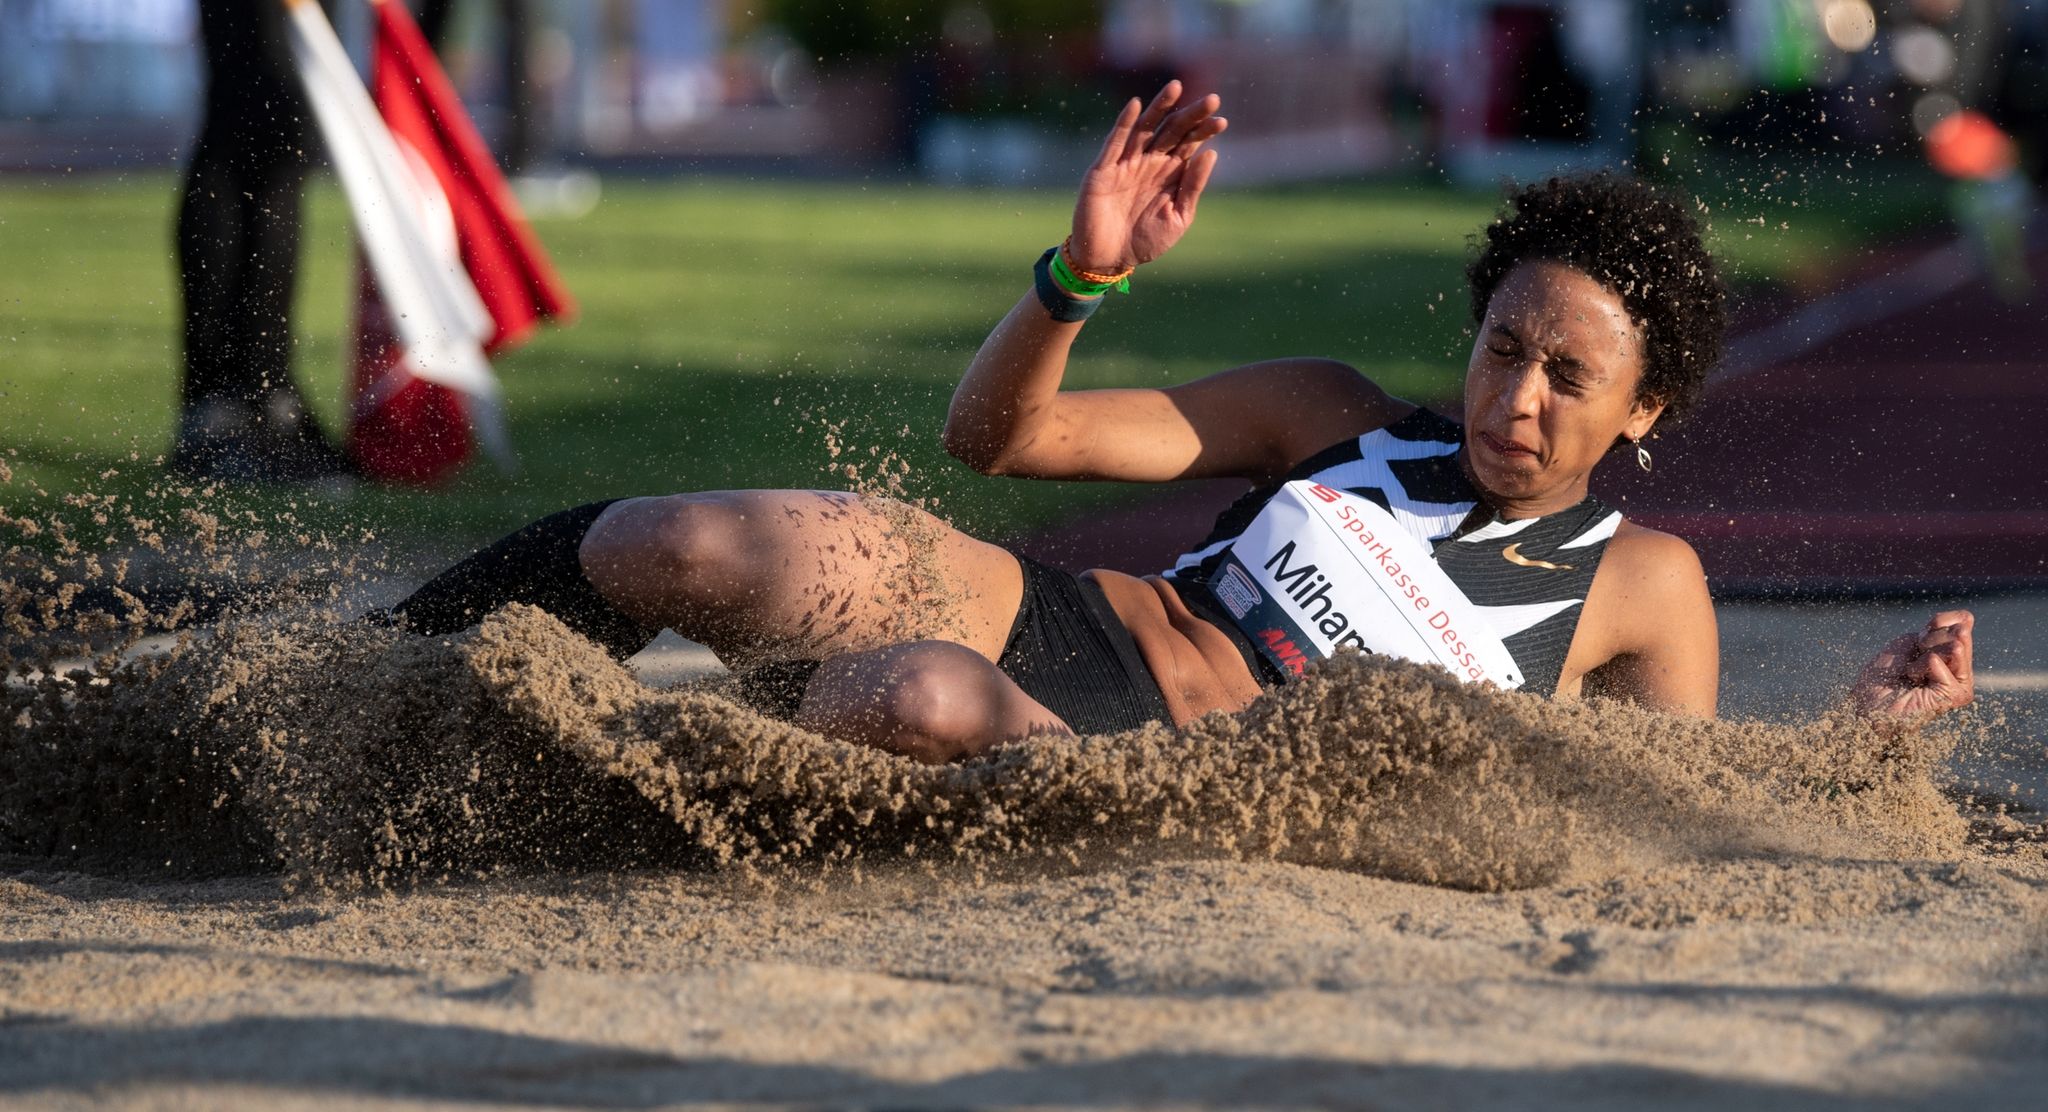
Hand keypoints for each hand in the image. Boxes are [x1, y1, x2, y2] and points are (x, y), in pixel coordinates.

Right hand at [1068, 81, 1226, 274]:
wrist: (1108, 260)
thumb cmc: (1145, 242)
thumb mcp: (1177, 218)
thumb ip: (1192, 187)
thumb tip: (1211, 154)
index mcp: (1169, 173)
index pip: (1189, 144)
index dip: (1204, 131)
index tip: (1222, 121)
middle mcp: (1149, 163)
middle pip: (1172, 131)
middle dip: (1191, 115)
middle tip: (1212, 99)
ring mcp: (1126, 164)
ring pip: (1145, 129)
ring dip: (1160, 108)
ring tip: (1177, 87)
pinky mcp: (1103, 171)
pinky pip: (1114, 143)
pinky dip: (1124, 123)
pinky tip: (1136, 105)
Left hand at [1848, 610, 1974, 720]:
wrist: (1867, 705)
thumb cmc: (1884, 676)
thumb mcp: (1910, 642)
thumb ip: (1939, 631)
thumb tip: (1966, 626)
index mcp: (1954, 656)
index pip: (1962, 621)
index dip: (1936, 622)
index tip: (1916, 640)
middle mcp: (1962, 670)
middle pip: (1958, 633)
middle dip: (1927, 640)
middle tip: (1910, 663)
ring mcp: (1961, 684)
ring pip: (1953, 647)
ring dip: (1922, 655)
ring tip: (1911, 673)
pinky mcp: (1954, 695)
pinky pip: (1938, 662)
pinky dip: (1920, 666)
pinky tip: (1913, 680)